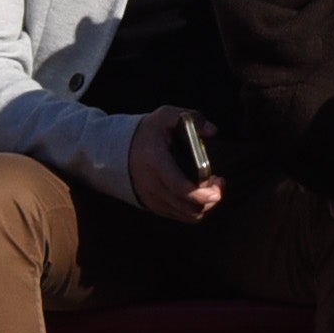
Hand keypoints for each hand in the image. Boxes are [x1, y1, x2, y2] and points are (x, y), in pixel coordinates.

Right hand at [125, 109, 223, 223]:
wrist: (116, 150)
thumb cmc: (146, 133)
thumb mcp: (165, 116)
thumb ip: (192, 118)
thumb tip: (212, 131)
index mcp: (156, 162)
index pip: (179, 188)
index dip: (201, 194)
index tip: (216, 190)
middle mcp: (152, 185)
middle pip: (188, 207)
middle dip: (210, 198)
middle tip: (217, 181)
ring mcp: (152, 199)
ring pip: (186, 215)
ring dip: (204, 204)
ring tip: (209, 186)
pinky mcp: (154, 206)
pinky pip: (180, 216)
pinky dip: (194, 208)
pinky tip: (197, 192)